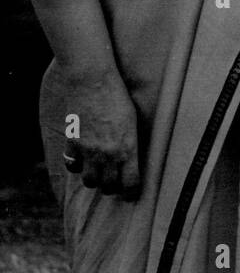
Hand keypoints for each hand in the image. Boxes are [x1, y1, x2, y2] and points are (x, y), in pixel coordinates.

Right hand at [59, 66, 141, 199]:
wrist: (92, 80)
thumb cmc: (118, 95)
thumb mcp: (133, 120)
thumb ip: (131, 142)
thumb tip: (131, 159)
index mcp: (128, 148)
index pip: (131, 183)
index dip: (132, 192)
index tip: (132, 193)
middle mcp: (108, 154)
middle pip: (108, 187)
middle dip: (113, 188)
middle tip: (115, 182)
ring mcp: (88, 150)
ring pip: (89, 181)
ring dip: (94, 179)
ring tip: (98, 173)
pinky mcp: (72, 143)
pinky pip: (72, 166)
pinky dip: (76, 166)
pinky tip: (82, 160)